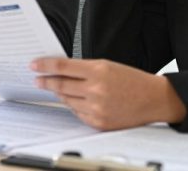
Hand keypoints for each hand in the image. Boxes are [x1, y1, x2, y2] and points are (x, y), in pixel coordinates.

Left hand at [30, 58, 185, 130]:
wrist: (153, 99)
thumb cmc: (131, 80)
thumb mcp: (107, 66)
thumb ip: (84, 68)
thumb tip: (60, 71)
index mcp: (98, 71)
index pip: (63, 67)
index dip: (45, 65)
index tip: (34, 65)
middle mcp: (96, 90)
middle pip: (61, 85)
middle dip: (46, 81)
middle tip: (37, 79)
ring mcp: (97, 108)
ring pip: (67, 100)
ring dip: (60, 94)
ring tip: (56, 88)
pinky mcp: (99, 122)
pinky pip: (77, 113)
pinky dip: (74, 106)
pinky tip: (76, 100)